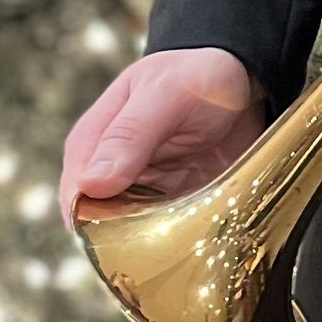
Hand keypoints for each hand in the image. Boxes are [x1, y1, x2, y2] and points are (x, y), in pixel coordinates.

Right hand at [58, 48, 264, 222]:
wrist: (245, 81)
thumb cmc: (197, 77)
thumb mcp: (166, 94)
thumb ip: (129, 135)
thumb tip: (88, 185)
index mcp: (91, 143)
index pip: (75, 196)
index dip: (94, 222)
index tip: (128, 233)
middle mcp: (109, 173)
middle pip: (100, 225)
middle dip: (127, 241)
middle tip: (165, 237)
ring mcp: (141, 194)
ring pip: (133, 239)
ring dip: (156, 245)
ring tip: (186, 235)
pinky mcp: (172, 208)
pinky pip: (166, 238)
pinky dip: (179, 241)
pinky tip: (199, 234)